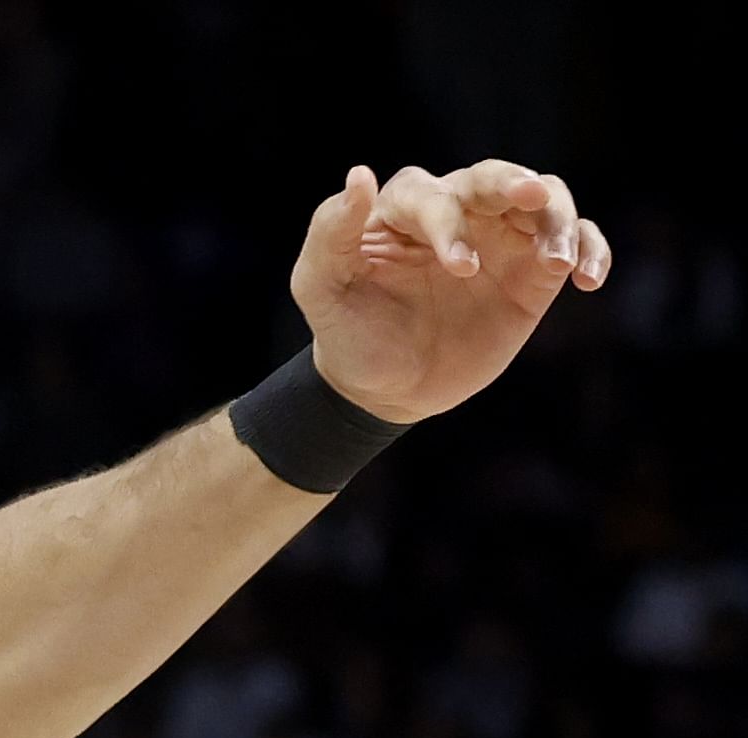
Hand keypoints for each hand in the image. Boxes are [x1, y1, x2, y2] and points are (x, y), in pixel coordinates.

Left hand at [291, 160, 608, 423]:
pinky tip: (588, 279)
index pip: (435, 196)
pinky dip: (590, 250)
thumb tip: (358, 174)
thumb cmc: (349, 333)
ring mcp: (501, 237)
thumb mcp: (321, 289)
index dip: (450, 224)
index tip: (459, 268)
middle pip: (497, 177)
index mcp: (405, 208)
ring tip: (557, 261)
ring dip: (559, 220)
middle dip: (517, 184)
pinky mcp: (534, 270)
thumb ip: (330, 234)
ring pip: (547, 199)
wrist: (385, 389)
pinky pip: (576, 241)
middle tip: (533, 199)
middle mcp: (459, 211)